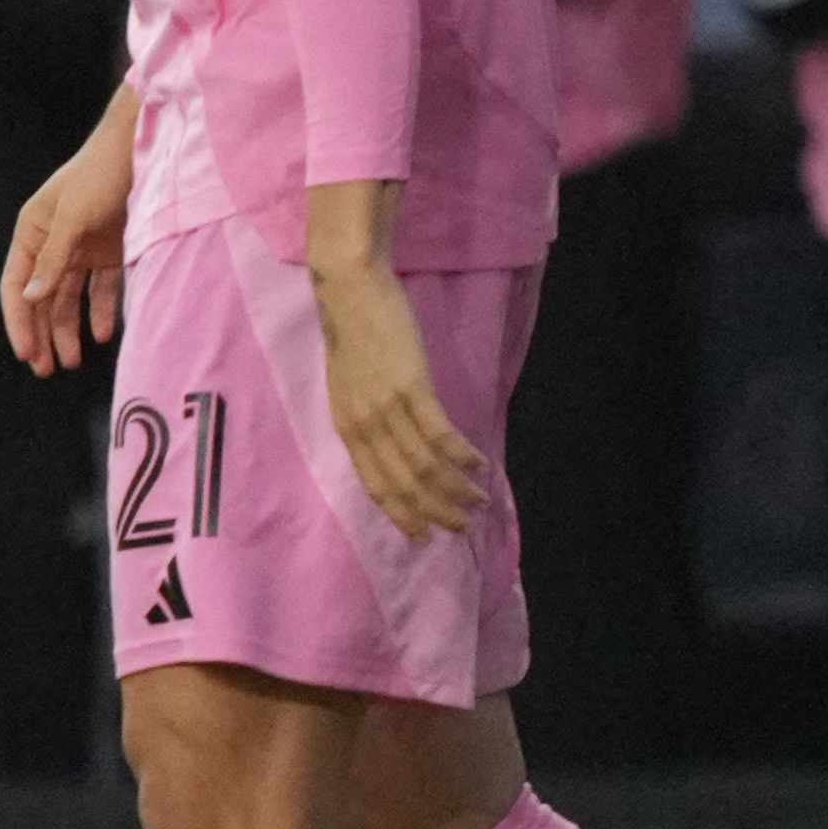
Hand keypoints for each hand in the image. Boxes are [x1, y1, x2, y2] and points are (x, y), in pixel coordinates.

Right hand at [1, 100, 135, 376]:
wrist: (143, 149)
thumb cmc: (100, 175)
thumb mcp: (73, 217)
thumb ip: (53, 259)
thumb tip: (31, 299)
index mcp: (31, 233)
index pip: (17, 286)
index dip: (19, 322)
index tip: (27, 354)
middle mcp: (52, 244)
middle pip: (41, 298)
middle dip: (42, 334)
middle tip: (46, 370)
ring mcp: (81, 249)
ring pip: (69, 299)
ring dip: (69, 330)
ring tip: (74, 362)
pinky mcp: (109, 251)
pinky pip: (101, 289)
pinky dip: (102, 311)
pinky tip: (104, 334)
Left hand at [313, 254, 487, 538]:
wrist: (349, 292)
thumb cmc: (353, 335)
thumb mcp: (350, 387)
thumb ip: (368, 418)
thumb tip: (392, 443)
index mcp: (346, 427)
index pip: (375, 484)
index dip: (400, 513)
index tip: (422, 536)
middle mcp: (363, 425)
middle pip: (402, 483)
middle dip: (433, 511)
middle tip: (460, 529)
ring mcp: (386, 408)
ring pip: (423, 465)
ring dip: (454, 489)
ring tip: (478, 503)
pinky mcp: (411, 387)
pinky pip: (439, 433)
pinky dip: (461, 455)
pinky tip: (481, 466)